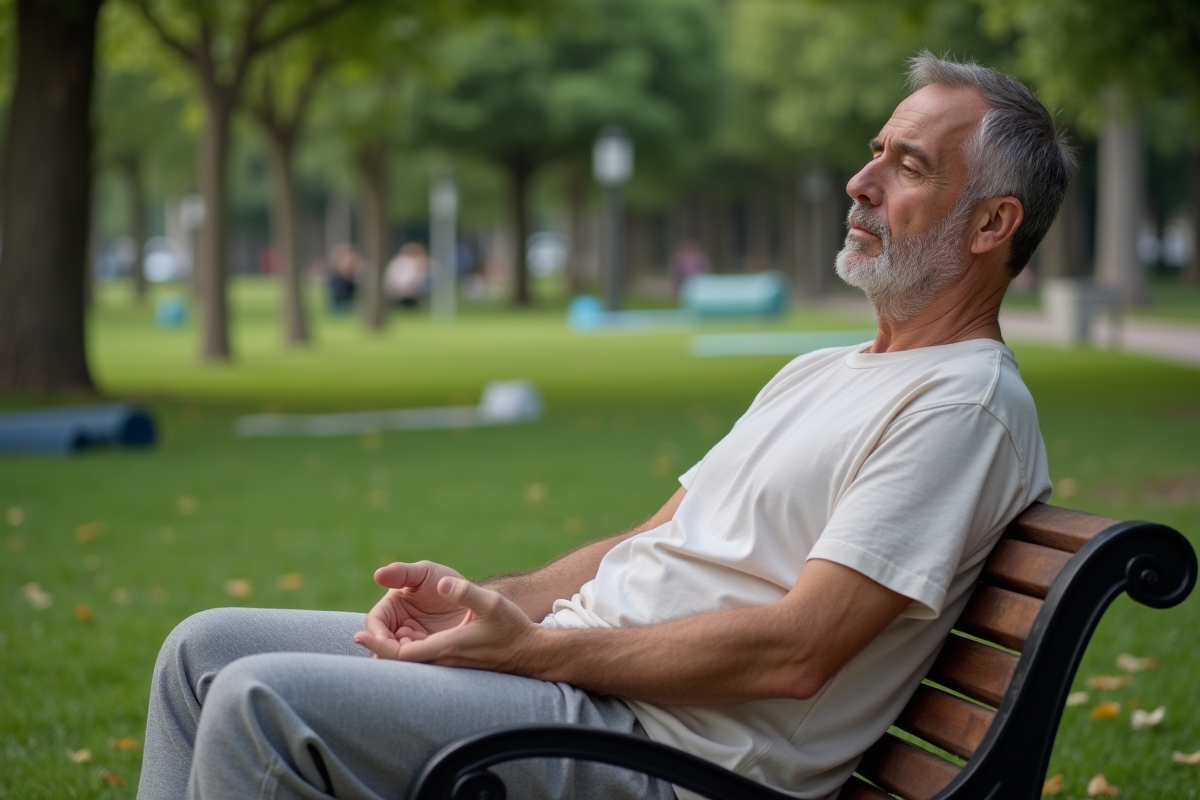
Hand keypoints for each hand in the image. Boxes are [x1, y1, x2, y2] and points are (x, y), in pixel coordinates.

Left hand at [355, 575, 540, 673]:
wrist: (531, 653)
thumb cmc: (513, 628)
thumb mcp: (492, 603)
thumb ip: (466, 592)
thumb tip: (442, 583)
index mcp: (447, 647)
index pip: (402, 654)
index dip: (379, 646)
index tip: (359, 636)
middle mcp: (445, 661)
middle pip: (401, 663)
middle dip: (379, 650)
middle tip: (360, 635)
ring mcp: (450, 666)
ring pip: (412, 664)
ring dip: (394, 651)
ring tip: (378, 633)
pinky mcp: (457, 665)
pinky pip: (424, 662)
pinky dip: (409, 652)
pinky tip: (405, 638)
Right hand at [360, 561, 471, 651]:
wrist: (474, 596)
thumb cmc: (446, 579)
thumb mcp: (424, 572)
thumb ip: (402, 573)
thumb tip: (378, 575)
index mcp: (392, 607)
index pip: (376, 622)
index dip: (376, 632)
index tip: (383, 639)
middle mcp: (398, 626)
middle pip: (383, 644)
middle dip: (388, 649)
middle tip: (401, 651)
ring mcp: (414, 641)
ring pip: (400, 655)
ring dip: (405, 656)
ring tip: (418, 650)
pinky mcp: (429, 652)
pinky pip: (419, 661)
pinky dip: (421, 660)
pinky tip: (431, 655)